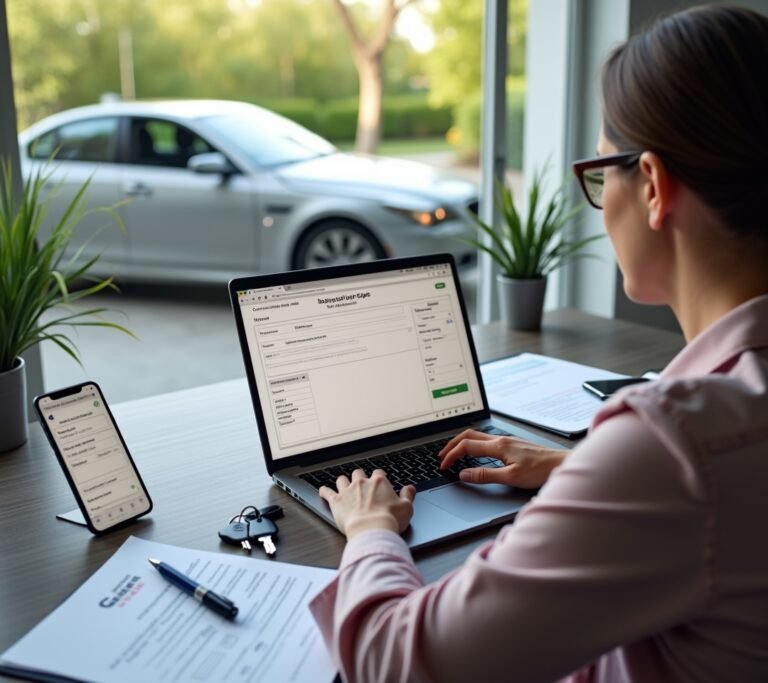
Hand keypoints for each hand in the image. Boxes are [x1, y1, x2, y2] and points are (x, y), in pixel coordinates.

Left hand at [319, 469, 415, 539]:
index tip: (380, 483)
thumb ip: (408, 495)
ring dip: (343, 482)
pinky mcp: (336, 502)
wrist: (371, 530)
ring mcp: (347, 491)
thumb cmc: (389, 520)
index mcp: (379, 482)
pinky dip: (324, 491)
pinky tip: (322, 491)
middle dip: (360, 477)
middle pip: (358, 473)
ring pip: (342, 479)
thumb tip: (410, 488)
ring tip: (344, 485)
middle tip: (361, 484)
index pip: (378, 473)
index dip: (379, 478)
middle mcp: (362, 483)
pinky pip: (327, 492)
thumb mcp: (406, 507)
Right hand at [439, 429, 566, 488]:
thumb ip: (486, 475)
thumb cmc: (541, 470)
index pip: (466, 446)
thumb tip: (464, 474)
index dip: (451, 455)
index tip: (444, 466)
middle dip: (452, 445)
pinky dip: (473, 445)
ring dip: (462, 443)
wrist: (561, 464)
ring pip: (477, 436)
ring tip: (454, 453)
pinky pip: (486, 441)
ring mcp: (507, 441)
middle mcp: (501, 440)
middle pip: (468, 436)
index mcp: (498, 446)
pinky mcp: (512, 445)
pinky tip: (476, 454)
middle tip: (442, 456)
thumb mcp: (511, 477)